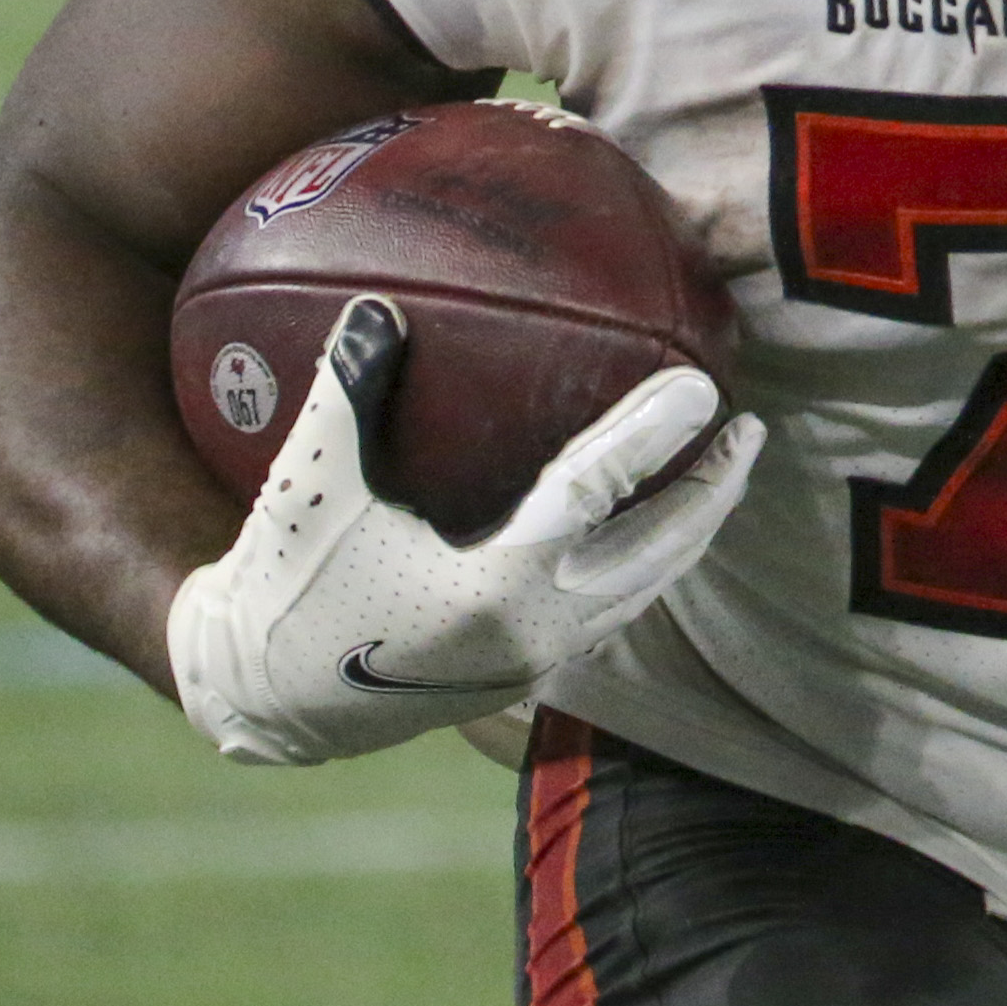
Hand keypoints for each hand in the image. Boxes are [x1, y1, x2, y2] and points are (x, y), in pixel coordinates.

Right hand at [166, 295, 760, 764]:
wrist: (257, 699)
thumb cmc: (282, 585)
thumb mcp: (312, 486)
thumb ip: (347, 394)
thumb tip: (376, 307)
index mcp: (495, 582)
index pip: (601, 489)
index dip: (655, 431)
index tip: (705, 386)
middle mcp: (536, 628)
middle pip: (660, 550)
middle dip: (713, 489)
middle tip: (749, 428)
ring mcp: (537, 661)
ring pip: (647, 590)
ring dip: (690, 532)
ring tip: (721, 474)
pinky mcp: (524, 679)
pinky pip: (613, 614)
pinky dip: (647, 567)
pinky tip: (652, 532)